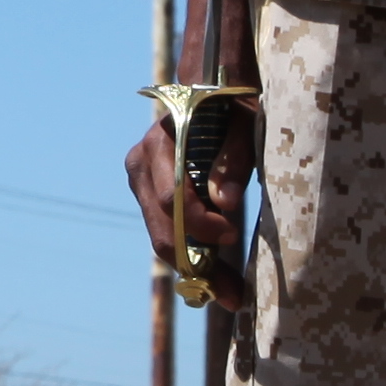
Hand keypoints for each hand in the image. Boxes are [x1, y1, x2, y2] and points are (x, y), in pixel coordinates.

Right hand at [121, 99, 252, 315]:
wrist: (208, 90)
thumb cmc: (231, 105)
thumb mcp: (243, 123)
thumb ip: (233, 159)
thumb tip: (227, 203)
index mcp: (161, 142)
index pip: (172, 198)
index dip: (201, 224)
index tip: (232, 234)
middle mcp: (141, 164)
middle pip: (163, 231)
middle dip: (199, 266)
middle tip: (233, 295)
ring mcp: (142, 182)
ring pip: (163, 239)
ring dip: (197, 268)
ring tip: (231, 292)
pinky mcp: (150, 196)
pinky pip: (168, 234)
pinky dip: (193, 256)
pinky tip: (218, 276)